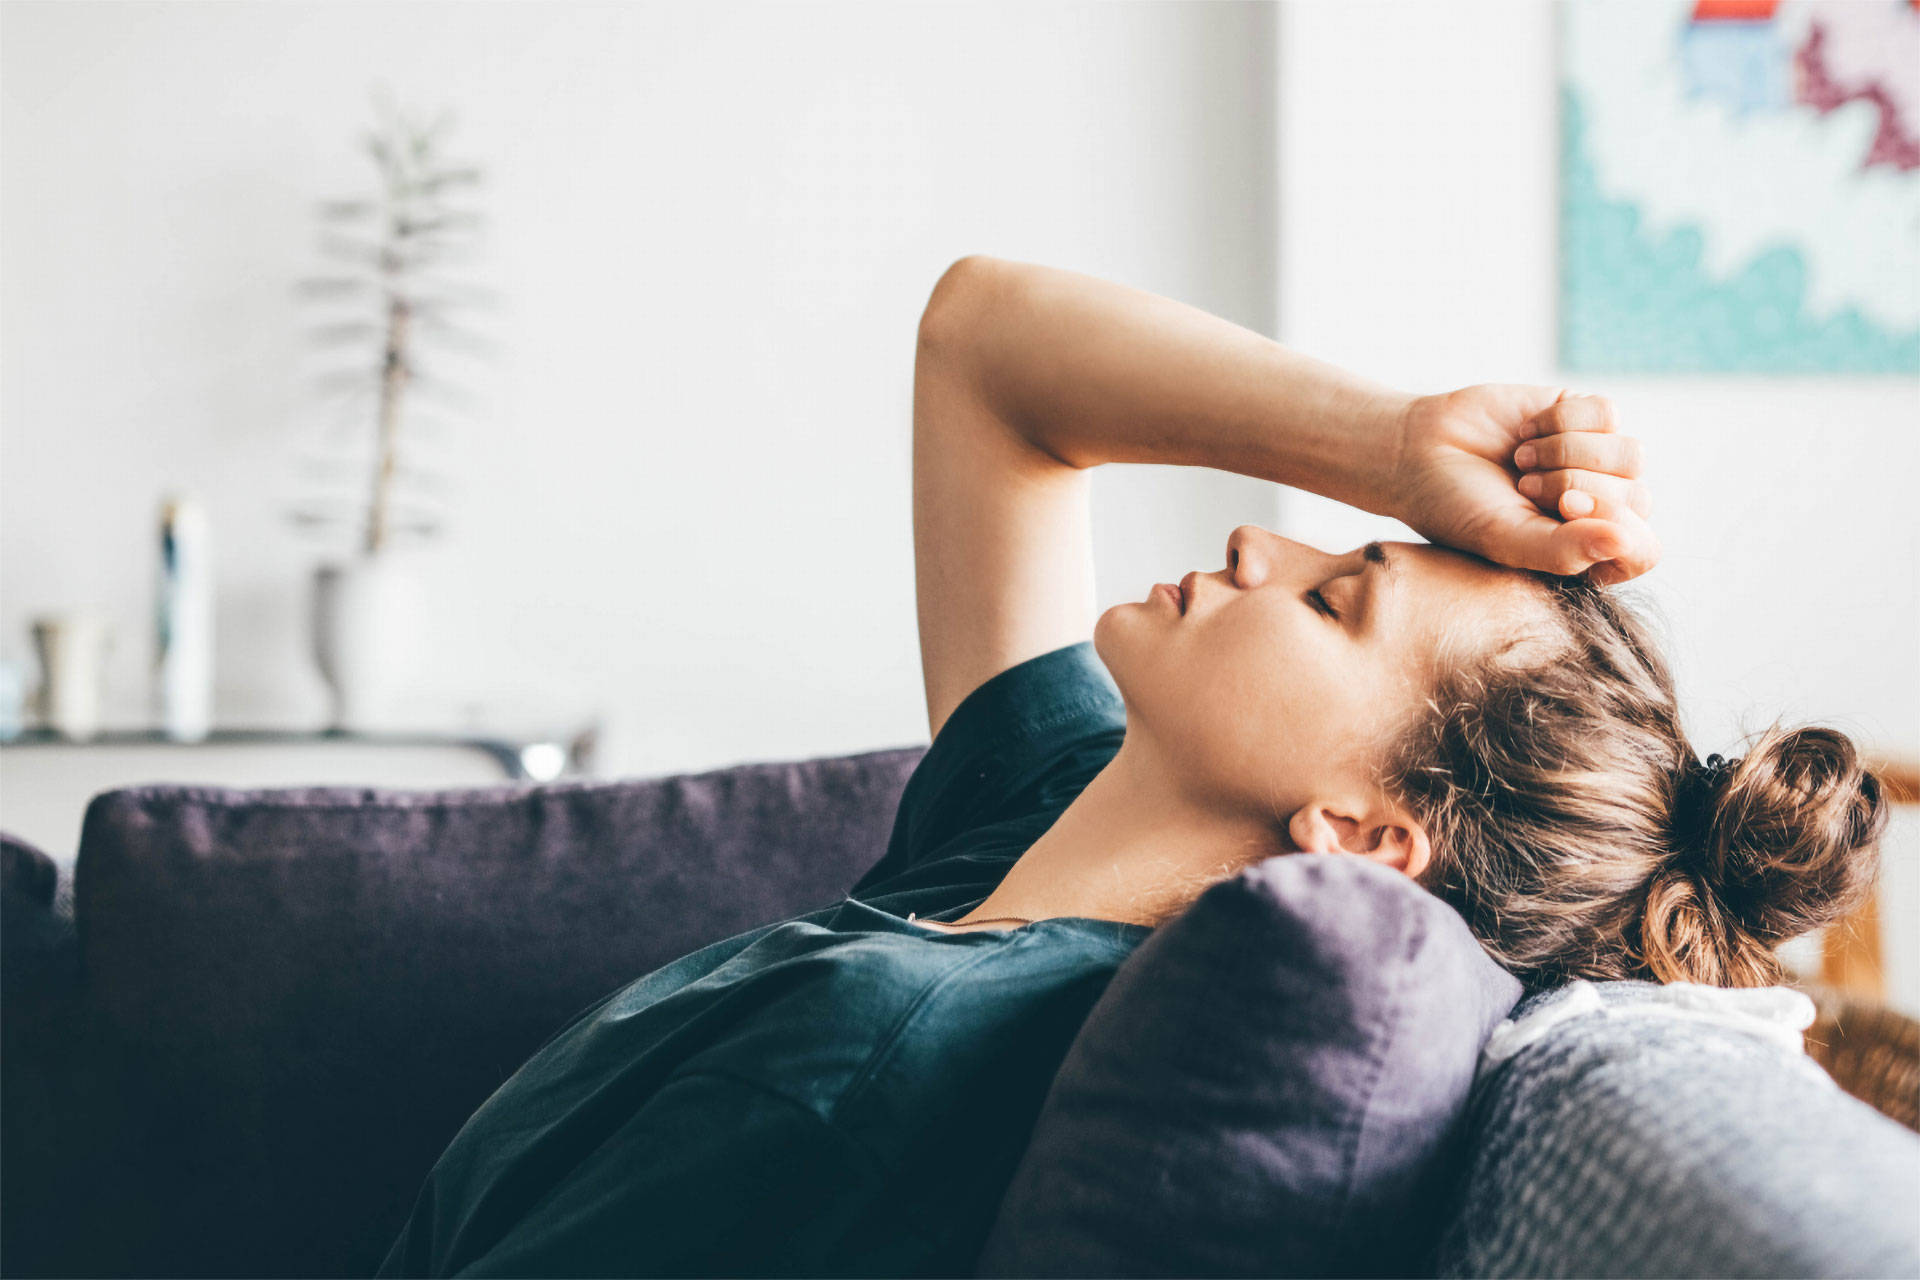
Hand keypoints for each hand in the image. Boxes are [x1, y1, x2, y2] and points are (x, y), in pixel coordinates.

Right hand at [1384, 385, 1658, 585]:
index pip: (1641, 549)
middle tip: (1524, 487)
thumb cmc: (1457, 509)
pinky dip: (1561, 420)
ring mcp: (1597, 462)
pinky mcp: (1584, 417)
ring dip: (1567, 454)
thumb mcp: (1506, 540)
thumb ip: (1566, 551)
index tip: (1562, 510)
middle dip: (1575, 487)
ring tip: (1522, 461)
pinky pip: (1608, 414)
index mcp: (1586, 552)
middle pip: (1637, 498)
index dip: (1611, 527)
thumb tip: (1627, 541)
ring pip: (1630, 455)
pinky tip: (1526, 431)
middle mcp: (1600, 509)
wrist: (1418, 450)